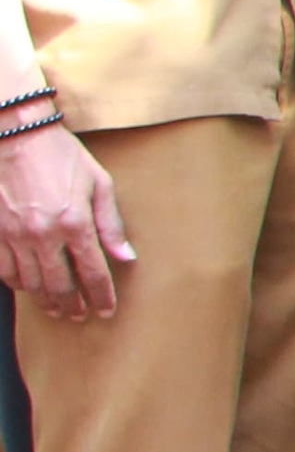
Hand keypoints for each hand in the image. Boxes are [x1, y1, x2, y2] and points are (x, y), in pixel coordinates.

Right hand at [0, 121, 129, 318]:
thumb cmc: (63, 157)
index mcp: (75, 224)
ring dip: (46, 300)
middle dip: (72, 305)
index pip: (93, 273)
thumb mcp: (100, 184)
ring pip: (31, 283)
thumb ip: (111, 224)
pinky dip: (18, 284)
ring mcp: (16, 236)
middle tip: (79, 315)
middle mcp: (44, 235)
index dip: (101, 296)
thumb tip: (126, 257)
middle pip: (60, 285)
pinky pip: (5, 270)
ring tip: (57, 308)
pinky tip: (28, 287)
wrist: (17, 136)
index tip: (106, 310)